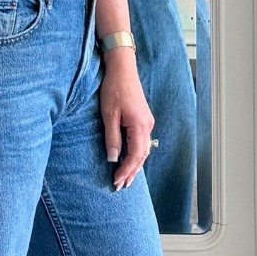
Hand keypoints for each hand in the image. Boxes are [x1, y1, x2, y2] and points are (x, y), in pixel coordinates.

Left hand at [99, 47, 155, 190]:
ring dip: (135, 165)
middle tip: (121, 186)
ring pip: (143, 150)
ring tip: (126, 178)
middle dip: (131, 172)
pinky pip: (142, 142)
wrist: (122, 69)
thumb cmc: (114, 89)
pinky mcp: (144, 119)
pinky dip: (136, 154)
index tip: (116, 181)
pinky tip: (130, 160)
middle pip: (141, 156)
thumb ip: (112, 138)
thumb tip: (113, 159)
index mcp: (140, 126)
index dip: (126, 170)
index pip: (135, 156)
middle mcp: (147, 125)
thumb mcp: (109, 115)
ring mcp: (147, 122)